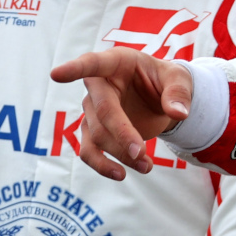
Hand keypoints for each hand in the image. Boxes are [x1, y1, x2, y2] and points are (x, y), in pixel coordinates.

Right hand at [50, 47, 193, 179]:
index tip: (56, 74)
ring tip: (146, 167)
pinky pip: (89, 151)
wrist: (161, 98)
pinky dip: (103, 165)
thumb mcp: (180, 79)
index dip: (74, 69)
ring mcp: (92, 109)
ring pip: (97, 136)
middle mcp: (98, 85)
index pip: (93, 64)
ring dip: (120, 154)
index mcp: (116, 62)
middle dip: (121, 134)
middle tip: (142, 153)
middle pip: (102, 111)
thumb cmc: (166, 81)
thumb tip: (178, 113)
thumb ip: (179, 92)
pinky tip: (121, 173)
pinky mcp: (94, 130)